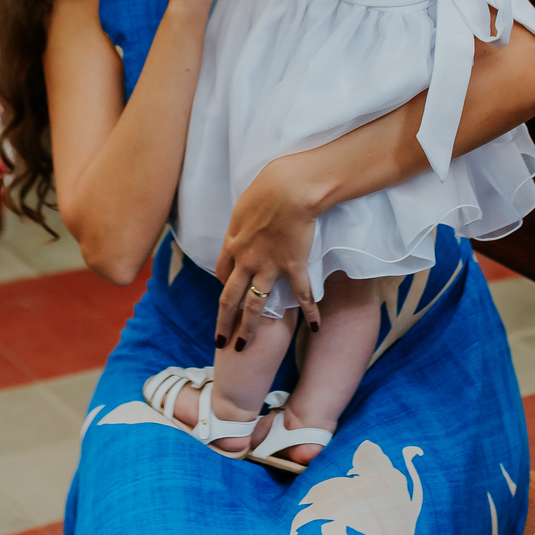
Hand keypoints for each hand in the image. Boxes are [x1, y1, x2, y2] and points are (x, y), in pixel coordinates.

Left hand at [214, 155, 320, 348]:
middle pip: (229, 298)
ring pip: (255, 305)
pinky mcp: (293, 266)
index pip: (221, 271)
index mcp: (233, 243)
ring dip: (249, 328)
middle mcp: (246, 260)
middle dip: (223, 322)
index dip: (222, 284)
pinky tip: (315, 327)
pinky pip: (301, 296)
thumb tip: (242, 225)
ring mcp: (269, 266)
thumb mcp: (243, 204)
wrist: (290, 188)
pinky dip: (310, 312)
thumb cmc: (267, 188)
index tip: (226, 291)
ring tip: (244, 347)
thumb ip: (241, 222)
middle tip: (220, 341)